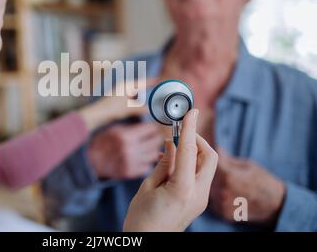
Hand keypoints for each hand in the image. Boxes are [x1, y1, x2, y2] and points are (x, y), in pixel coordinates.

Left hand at [77, 78, 157, 130]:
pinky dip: (135, 102)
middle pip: (138, 87)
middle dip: (146, 90)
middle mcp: (123, 87)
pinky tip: (137, 107)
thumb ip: (141, 109)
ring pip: (134, 94)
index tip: (159, 79)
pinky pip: (130, 99)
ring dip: (140, 98)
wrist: (97, 114)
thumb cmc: (111, 108)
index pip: (142, 82)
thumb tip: (150, 110)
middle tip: (157, 92)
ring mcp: (120, 93)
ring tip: (148, 102)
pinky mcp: (117, 99)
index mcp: (126, 85)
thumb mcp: (129, 108)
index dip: (151, 81)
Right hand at [88, 123, 162, 179]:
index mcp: (125, 136)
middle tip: (155, 135)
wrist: (91, 161)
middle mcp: (130, 150)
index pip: (151, 129)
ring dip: (154, 149)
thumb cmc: (101, 143)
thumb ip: (132, 127)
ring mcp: (131, 162)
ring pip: (154, 154)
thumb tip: (148, 125)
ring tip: (150, 146)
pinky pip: (148, 166)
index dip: (154, 126)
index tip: (154, 127)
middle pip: (155, 141)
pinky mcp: (130, 172)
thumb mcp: (114, 129)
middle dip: (157, 137)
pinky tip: (143, 157)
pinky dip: (148, 161)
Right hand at [123, 110, 217, 231]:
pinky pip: (199, 175)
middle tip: (179, 133)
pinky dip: (190, 164)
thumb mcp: (148, 187)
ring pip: (205, 165)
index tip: (191, 111)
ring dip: (192, 152)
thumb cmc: (141, 219)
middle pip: (209, 156)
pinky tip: (172, 164)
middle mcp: (198, 194)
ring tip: (170, 151)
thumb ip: (164, 163)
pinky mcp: (198, 201)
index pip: (189, 150)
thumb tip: (172, 143)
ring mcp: (201, 199)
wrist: (147, 243)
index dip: (189, 128)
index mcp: (182, 189)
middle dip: (197, 140)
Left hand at [209, 147, 285, 225]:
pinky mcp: (225, 214)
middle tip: (220, 172)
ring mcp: (223, 204)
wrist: (277, 204)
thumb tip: (216, 148)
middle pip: (207, 177)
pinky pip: (214, 202)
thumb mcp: (248, 165)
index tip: (212, 158)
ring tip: (227, 184)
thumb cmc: (263, 181)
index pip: (210, 163)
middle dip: (211, 173)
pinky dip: (218, 198)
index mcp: (228, 176)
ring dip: (213, 186)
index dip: (210, 159)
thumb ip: (228, 159)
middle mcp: (223, 191)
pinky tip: (227, 195)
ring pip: (209, 190)